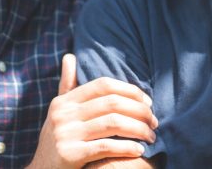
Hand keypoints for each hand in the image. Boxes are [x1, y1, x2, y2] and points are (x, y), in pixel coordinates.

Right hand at [27, 54, 157, 168]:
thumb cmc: (57, 140)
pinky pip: (106, 147)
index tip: (148, 101)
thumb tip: (69, 57)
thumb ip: (67, 86)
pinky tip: (139, 150)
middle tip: (155, 122)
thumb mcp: (59, 112)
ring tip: (151, 136)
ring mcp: (65, 134)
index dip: (130, 90)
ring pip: (113, 123)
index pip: (103, 85)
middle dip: (140, 111)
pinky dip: (127, 147)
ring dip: (139, 130)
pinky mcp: (70, 155)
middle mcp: (63, 115)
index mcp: (63, 101)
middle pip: (112, 103)